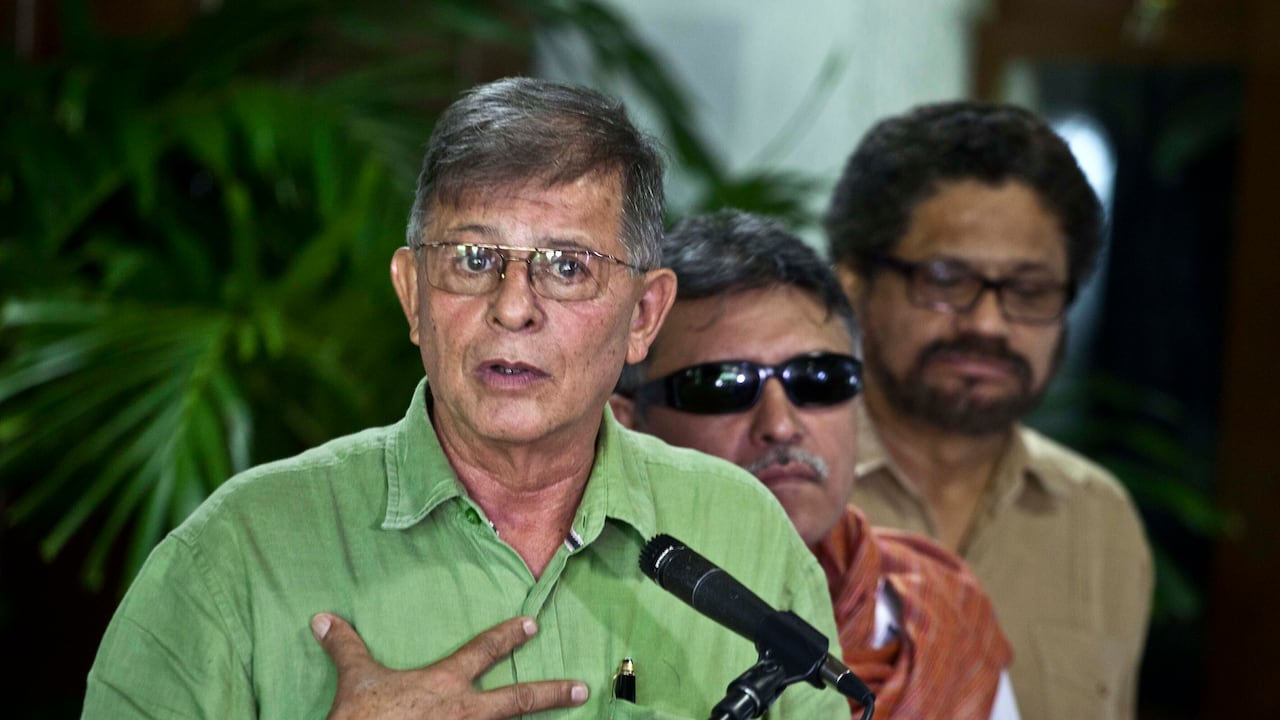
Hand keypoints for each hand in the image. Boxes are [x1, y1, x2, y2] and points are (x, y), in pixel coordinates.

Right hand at [312, 613, 588, 718]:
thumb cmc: (362, 719)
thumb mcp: (355, 681)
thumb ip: (346, 647)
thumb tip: (323, 619)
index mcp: (444, 684)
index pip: (483, 651)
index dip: (509, 636)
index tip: (532, 624)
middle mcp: (465, 713)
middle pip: (518, 700)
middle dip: (552, 693)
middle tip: (582, 688)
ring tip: (569, 716)